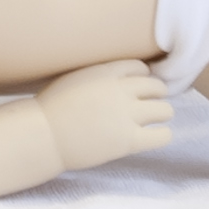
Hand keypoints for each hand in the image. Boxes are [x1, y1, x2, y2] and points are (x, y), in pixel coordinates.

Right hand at [37, 58, 177, 168]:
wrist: (43, 135)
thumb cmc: (50, 109)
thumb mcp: (74, 79)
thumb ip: (98, 77)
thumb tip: (117, 83)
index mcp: (106, 72)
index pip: (140, 68)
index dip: (142, 78)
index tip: (138, 88)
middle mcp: (120, 90)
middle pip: (157, 87)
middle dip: (156, 95)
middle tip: (149, 105)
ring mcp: (126, 115)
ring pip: (165, 110)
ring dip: (161, 114)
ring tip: (152, 121)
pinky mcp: (128, 141)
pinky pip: (162, 136)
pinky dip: (162, 135)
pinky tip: (153, 137)